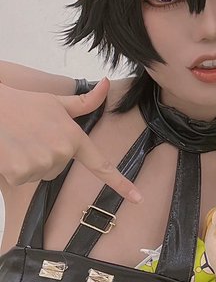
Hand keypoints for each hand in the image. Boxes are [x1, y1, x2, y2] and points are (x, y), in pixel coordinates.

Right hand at [0, 78, 141, 202]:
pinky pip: (21, 180)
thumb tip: (106, 83)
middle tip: (31, 137)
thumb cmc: (24, 104)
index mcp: (73, 136)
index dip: (120, 183)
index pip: (101, 164)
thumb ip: (85, 101)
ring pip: (39, 175)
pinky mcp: (20, 173)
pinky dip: (13, 169)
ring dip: (29, 163)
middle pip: (58, 169)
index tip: (137, 198)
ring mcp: (41, 163)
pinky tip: (9, 151)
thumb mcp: (56, 101)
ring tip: (20, 142)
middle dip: (45, 157)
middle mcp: (61, 151)